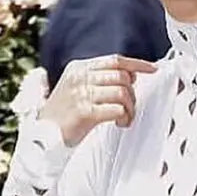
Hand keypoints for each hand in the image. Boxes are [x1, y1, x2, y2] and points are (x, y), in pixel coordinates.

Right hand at [40, 54, 156, 146]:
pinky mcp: (85, 111)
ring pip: (123, 92)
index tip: (152, 69)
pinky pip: (117, 109)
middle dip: (133, 94)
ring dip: (130, 109)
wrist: (43, 135)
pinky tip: (120, 124)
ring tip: (124, 119)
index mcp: (79, 68)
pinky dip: (124, 117)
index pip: (115, 60)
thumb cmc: (65, 116)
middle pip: (122, 76)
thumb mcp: (78, 89)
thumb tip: (128, 77)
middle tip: (129, 109)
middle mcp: (80, 77)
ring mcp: (81, 93)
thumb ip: (98, 81)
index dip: (137, 64)